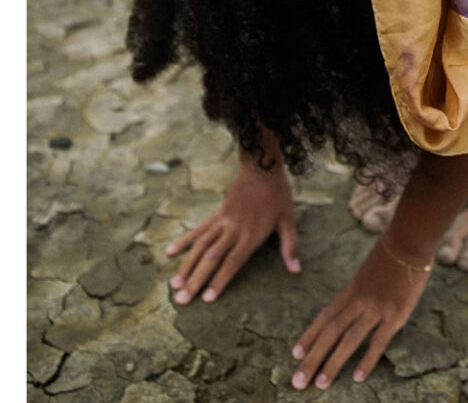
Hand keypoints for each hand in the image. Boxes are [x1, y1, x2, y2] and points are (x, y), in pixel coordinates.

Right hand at [165, 158, 299, 303]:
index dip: (219, 281)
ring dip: (186, 266)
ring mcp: (222, 222)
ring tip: (174, 284)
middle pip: (211, 259)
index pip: (231, 263)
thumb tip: (296, 271)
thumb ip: (290, 246)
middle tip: (181, 300)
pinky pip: (198, 230)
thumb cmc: (278, 194)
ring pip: (200, 247)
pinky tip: (170, 253)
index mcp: (250, 236)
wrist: (261, 167)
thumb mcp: (289, 219)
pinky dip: (184, 241)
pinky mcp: (217, 215)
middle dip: (195, 281)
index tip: (205, 299)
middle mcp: (232, 231)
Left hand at [289, 238, 429, 388]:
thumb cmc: (389, 256)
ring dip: (333, 364)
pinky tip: (358, 378)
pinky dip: (367, 360)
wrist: (409, 242)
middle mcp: (357, 302)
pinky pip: (378, 341)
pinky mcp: (395, 315)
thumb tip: (347, 310)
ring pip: (349, 340)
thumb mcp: (365, 273)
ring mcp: (376, 309)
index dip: (309, 337)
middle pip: (330, 333)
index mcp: (349, 292)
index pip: (324, 318)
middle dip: (312, 358)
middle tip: (298, 381)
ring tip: (320, 384)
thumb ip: (356, 293)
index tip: (295, 355)